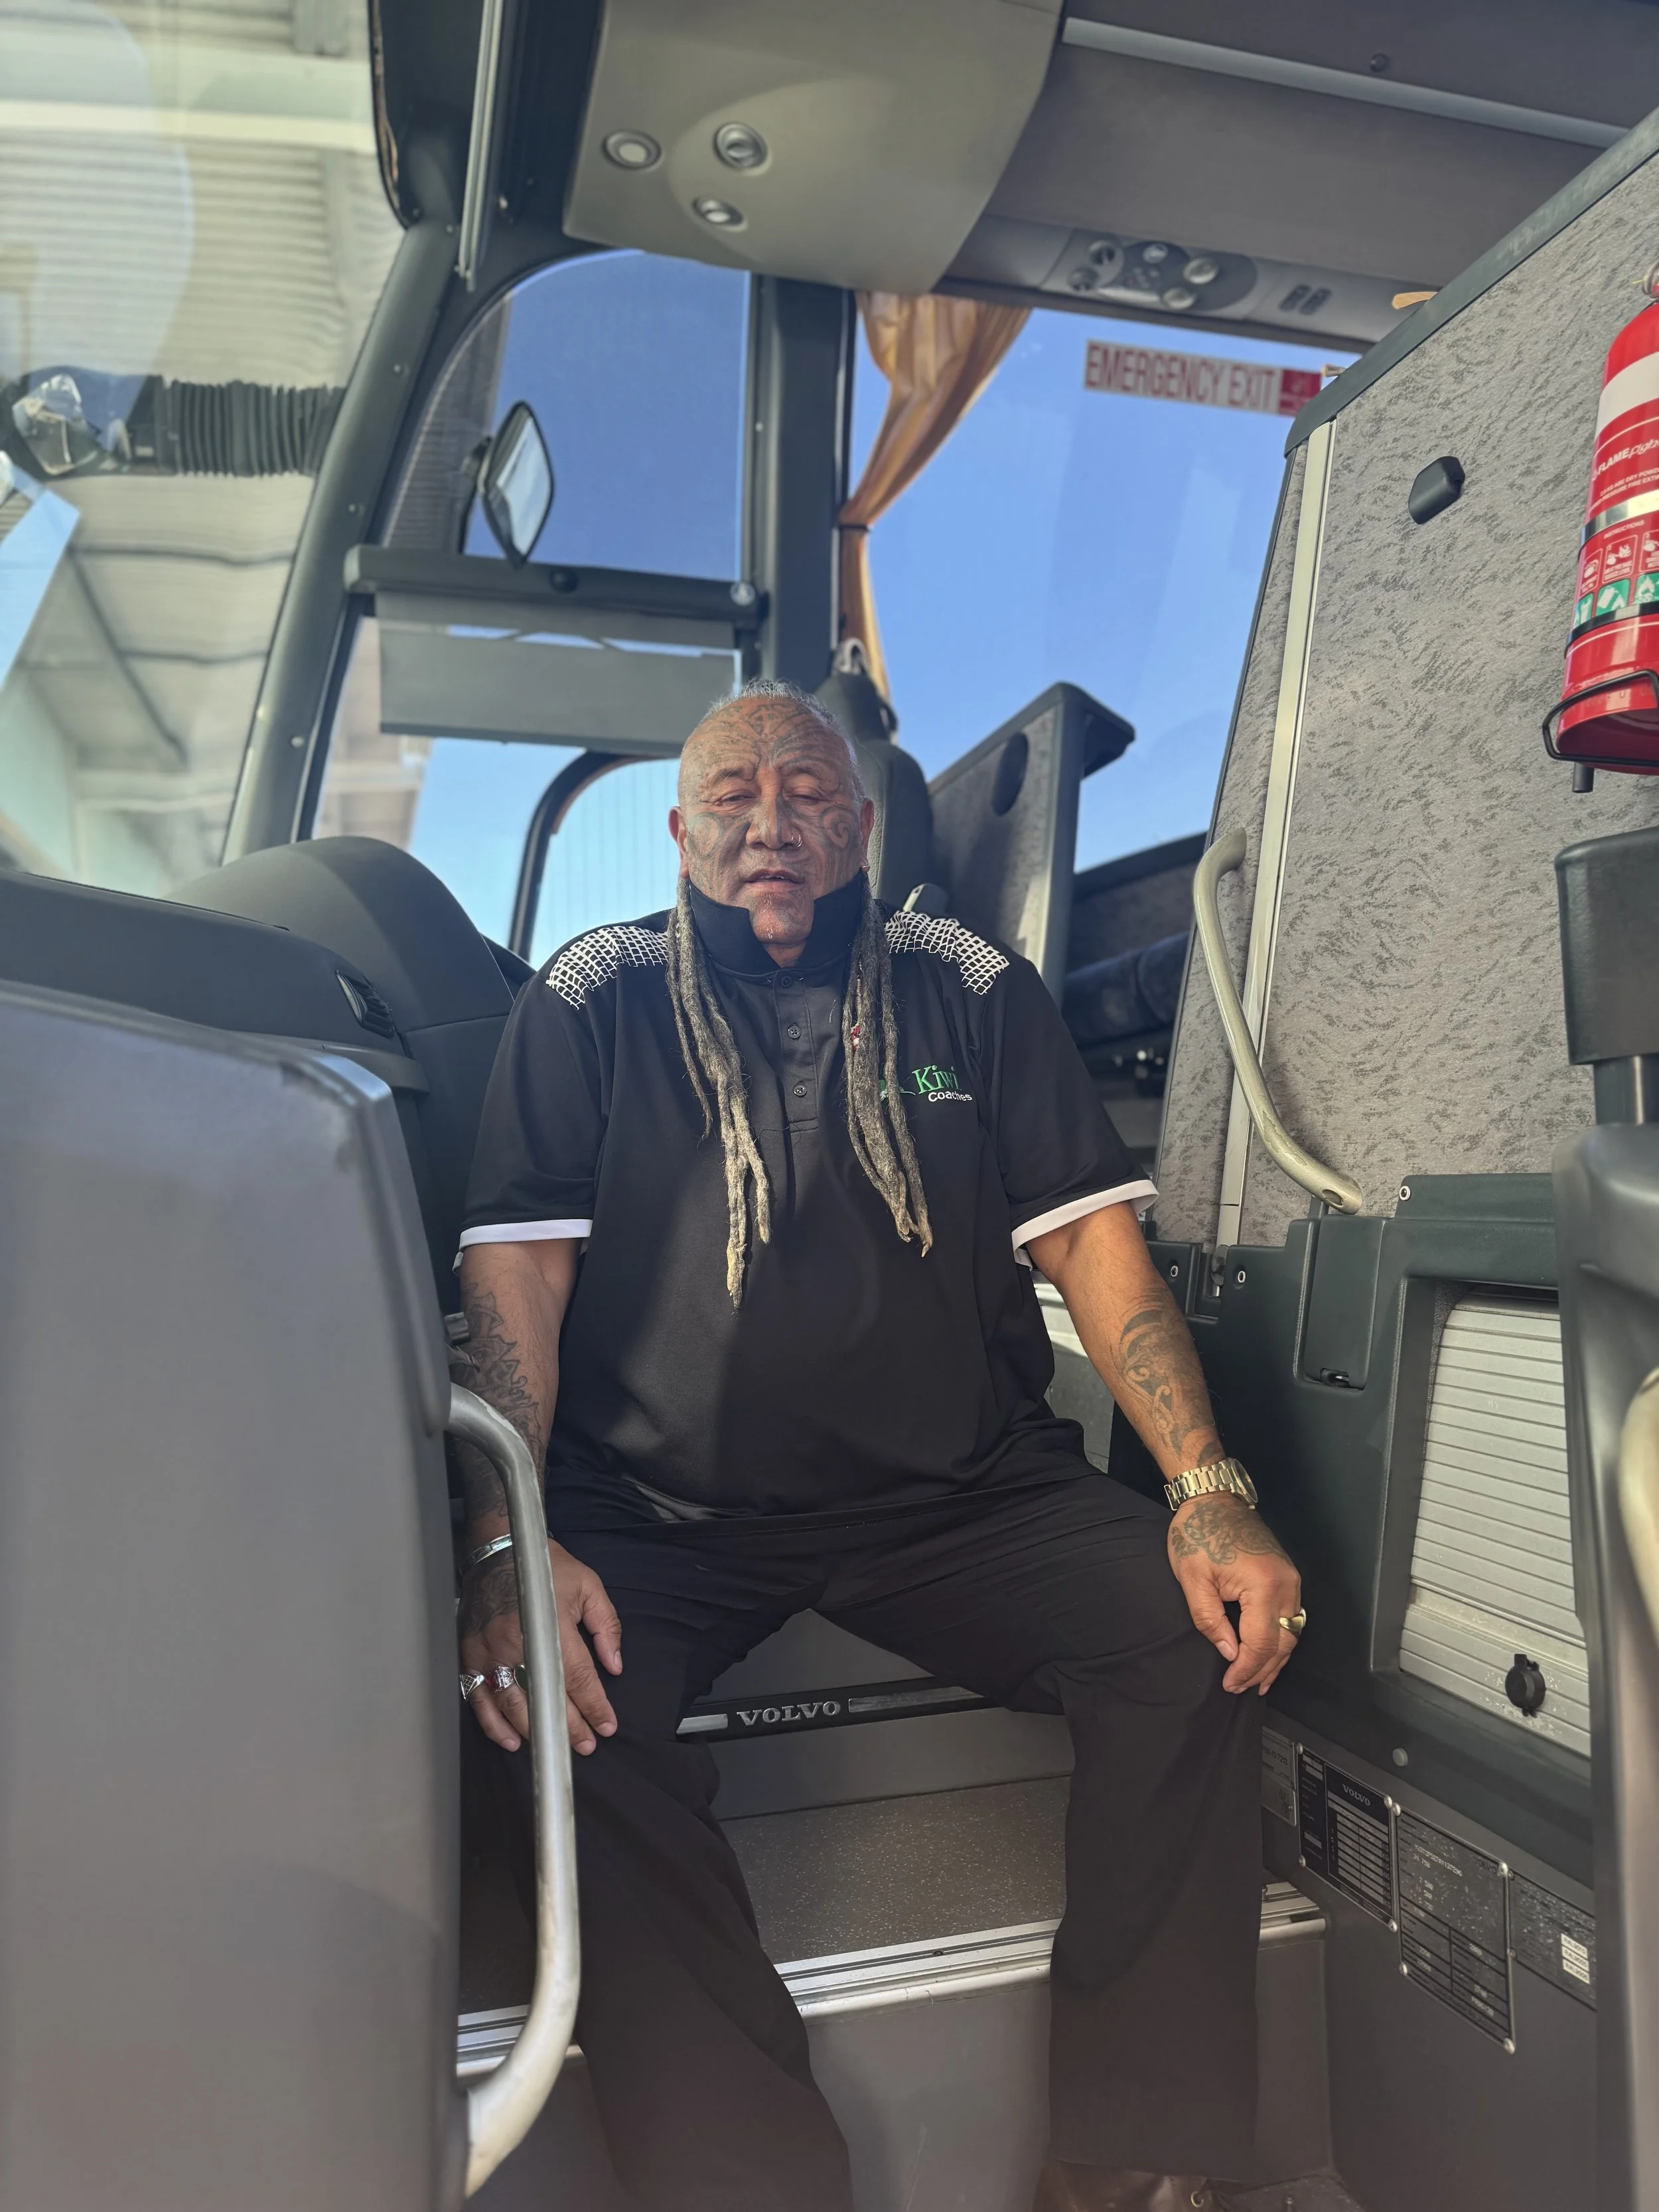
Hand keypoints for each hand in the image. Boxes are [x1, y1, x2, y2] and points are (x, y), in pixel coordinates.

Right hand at [459, 1538, 622, 1754]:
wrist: (499, 1548)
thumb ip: (606, 1626)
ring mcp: (490, 1652)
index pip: (578, 1677)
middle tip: (586, 1745)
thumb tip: (615, 1665)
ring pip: (512, 1705)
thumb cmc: (546, 1566)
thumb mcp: (588, 1586)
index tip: (607, 1726)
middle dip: (570, 1726)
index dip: (594, 1706)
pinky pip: (478, 1698)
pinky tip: (510, 1739)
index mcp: (552, 1626)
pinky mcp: (470, 1655)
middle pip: (546, 1697)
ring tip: (555, 1746)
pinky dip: (493, 1724)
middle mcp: (518, 1644)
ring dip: (535, 1730)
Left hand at [1167, 1492, 1301, 1695]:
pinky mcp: (1288, 1576)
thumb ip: (1210, 1621)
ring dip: (1275, 1659)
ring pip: (1292, 1633)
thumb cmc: (1198, 1533)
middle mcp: (1287, 1585)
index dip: (1246, 1669)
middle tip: (1240, 1688)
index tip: (1230, 1685)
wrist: (1213, 1497)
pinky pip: (1290, 1618)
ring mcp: (1291, 1579)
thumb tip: (1230, 1654)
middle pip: (1283, 1642)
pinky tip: (1268, 1654)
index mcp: (1264, 1586)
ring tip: (1257, 1682)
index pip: (1262, 1643)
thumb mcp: (1193, 1580)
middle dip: (1262, 1670)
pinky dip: (1280, 1639)